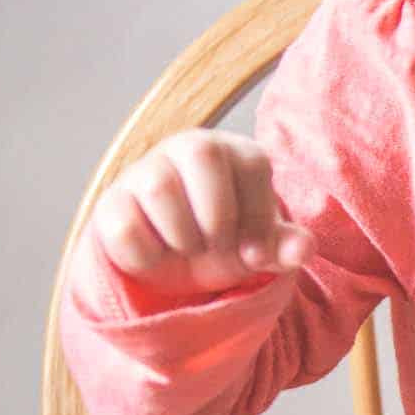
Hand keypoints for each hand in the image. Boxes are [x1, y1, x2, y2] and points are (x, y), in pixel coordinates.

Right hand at [90, 130, 313, 299]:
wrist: (173, 264)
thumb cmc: (226, 243)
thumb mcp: (260, 248)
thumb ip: (286, 247)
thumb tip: (303, 249)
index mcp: (232, 152)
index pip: (252, 163)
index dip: (256, 216)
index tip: (254, 253)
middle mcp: (187, 149)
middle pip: (202, 153)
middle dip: (218, 215)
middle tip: (218, 246)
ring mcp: (145, 171)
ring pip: (159, 187)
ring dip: (183, 236)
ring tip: (189, 249)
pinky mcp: (111, 203)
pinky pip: (124, 226)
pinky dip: (147, 256)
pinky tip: (158, 255)